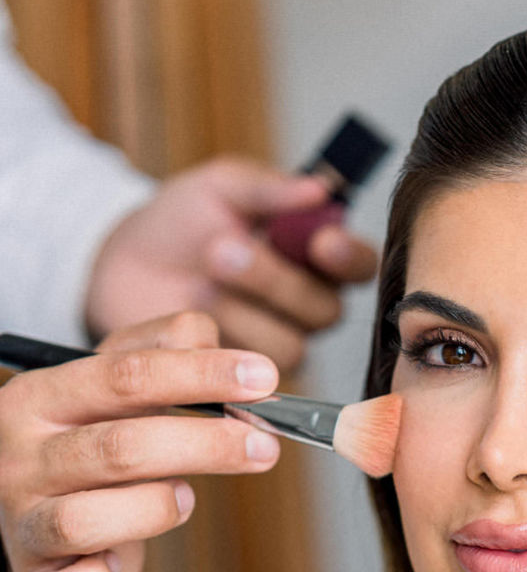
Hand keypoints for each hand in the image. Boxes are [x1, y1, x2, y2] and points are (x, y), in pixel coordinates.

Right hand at [0, 312, 282, 571]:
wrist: (38, 527)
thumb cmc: (90, 451)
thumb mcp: (116, 390)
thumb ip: (161, 352)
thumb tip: (207, 334)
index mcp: (41, 397)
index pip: (124, 376)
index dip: (199, 375)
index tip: (263, 380)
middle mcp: (21, 457)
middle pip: (119, 447)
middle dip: (205, 445)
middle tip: (264, 447)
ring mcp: (22, 522)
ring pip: (89, 518)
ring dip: (156, 508)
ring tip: (186, 499)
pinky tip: (120, 566)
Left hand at [83, 157, 377, 371]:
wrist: (122, 269)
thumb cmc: (178, 224)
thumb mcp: (219, 188)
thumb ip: (267, 188)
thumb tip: (319, 189)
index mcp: (313, 254)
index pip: (358, 264)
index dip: (348, 259)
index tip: (322, 242)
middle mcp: (307, 305)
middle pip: (324, 310)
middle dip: (273, 281)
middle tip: (221, 251)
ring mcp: (279, 345)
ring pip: (288, 344)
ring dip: (239, 312)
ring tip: (198, 284)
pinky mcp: (246, 383)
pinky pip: (250, 374)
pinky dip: (216, 341)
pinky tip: (191, 318)